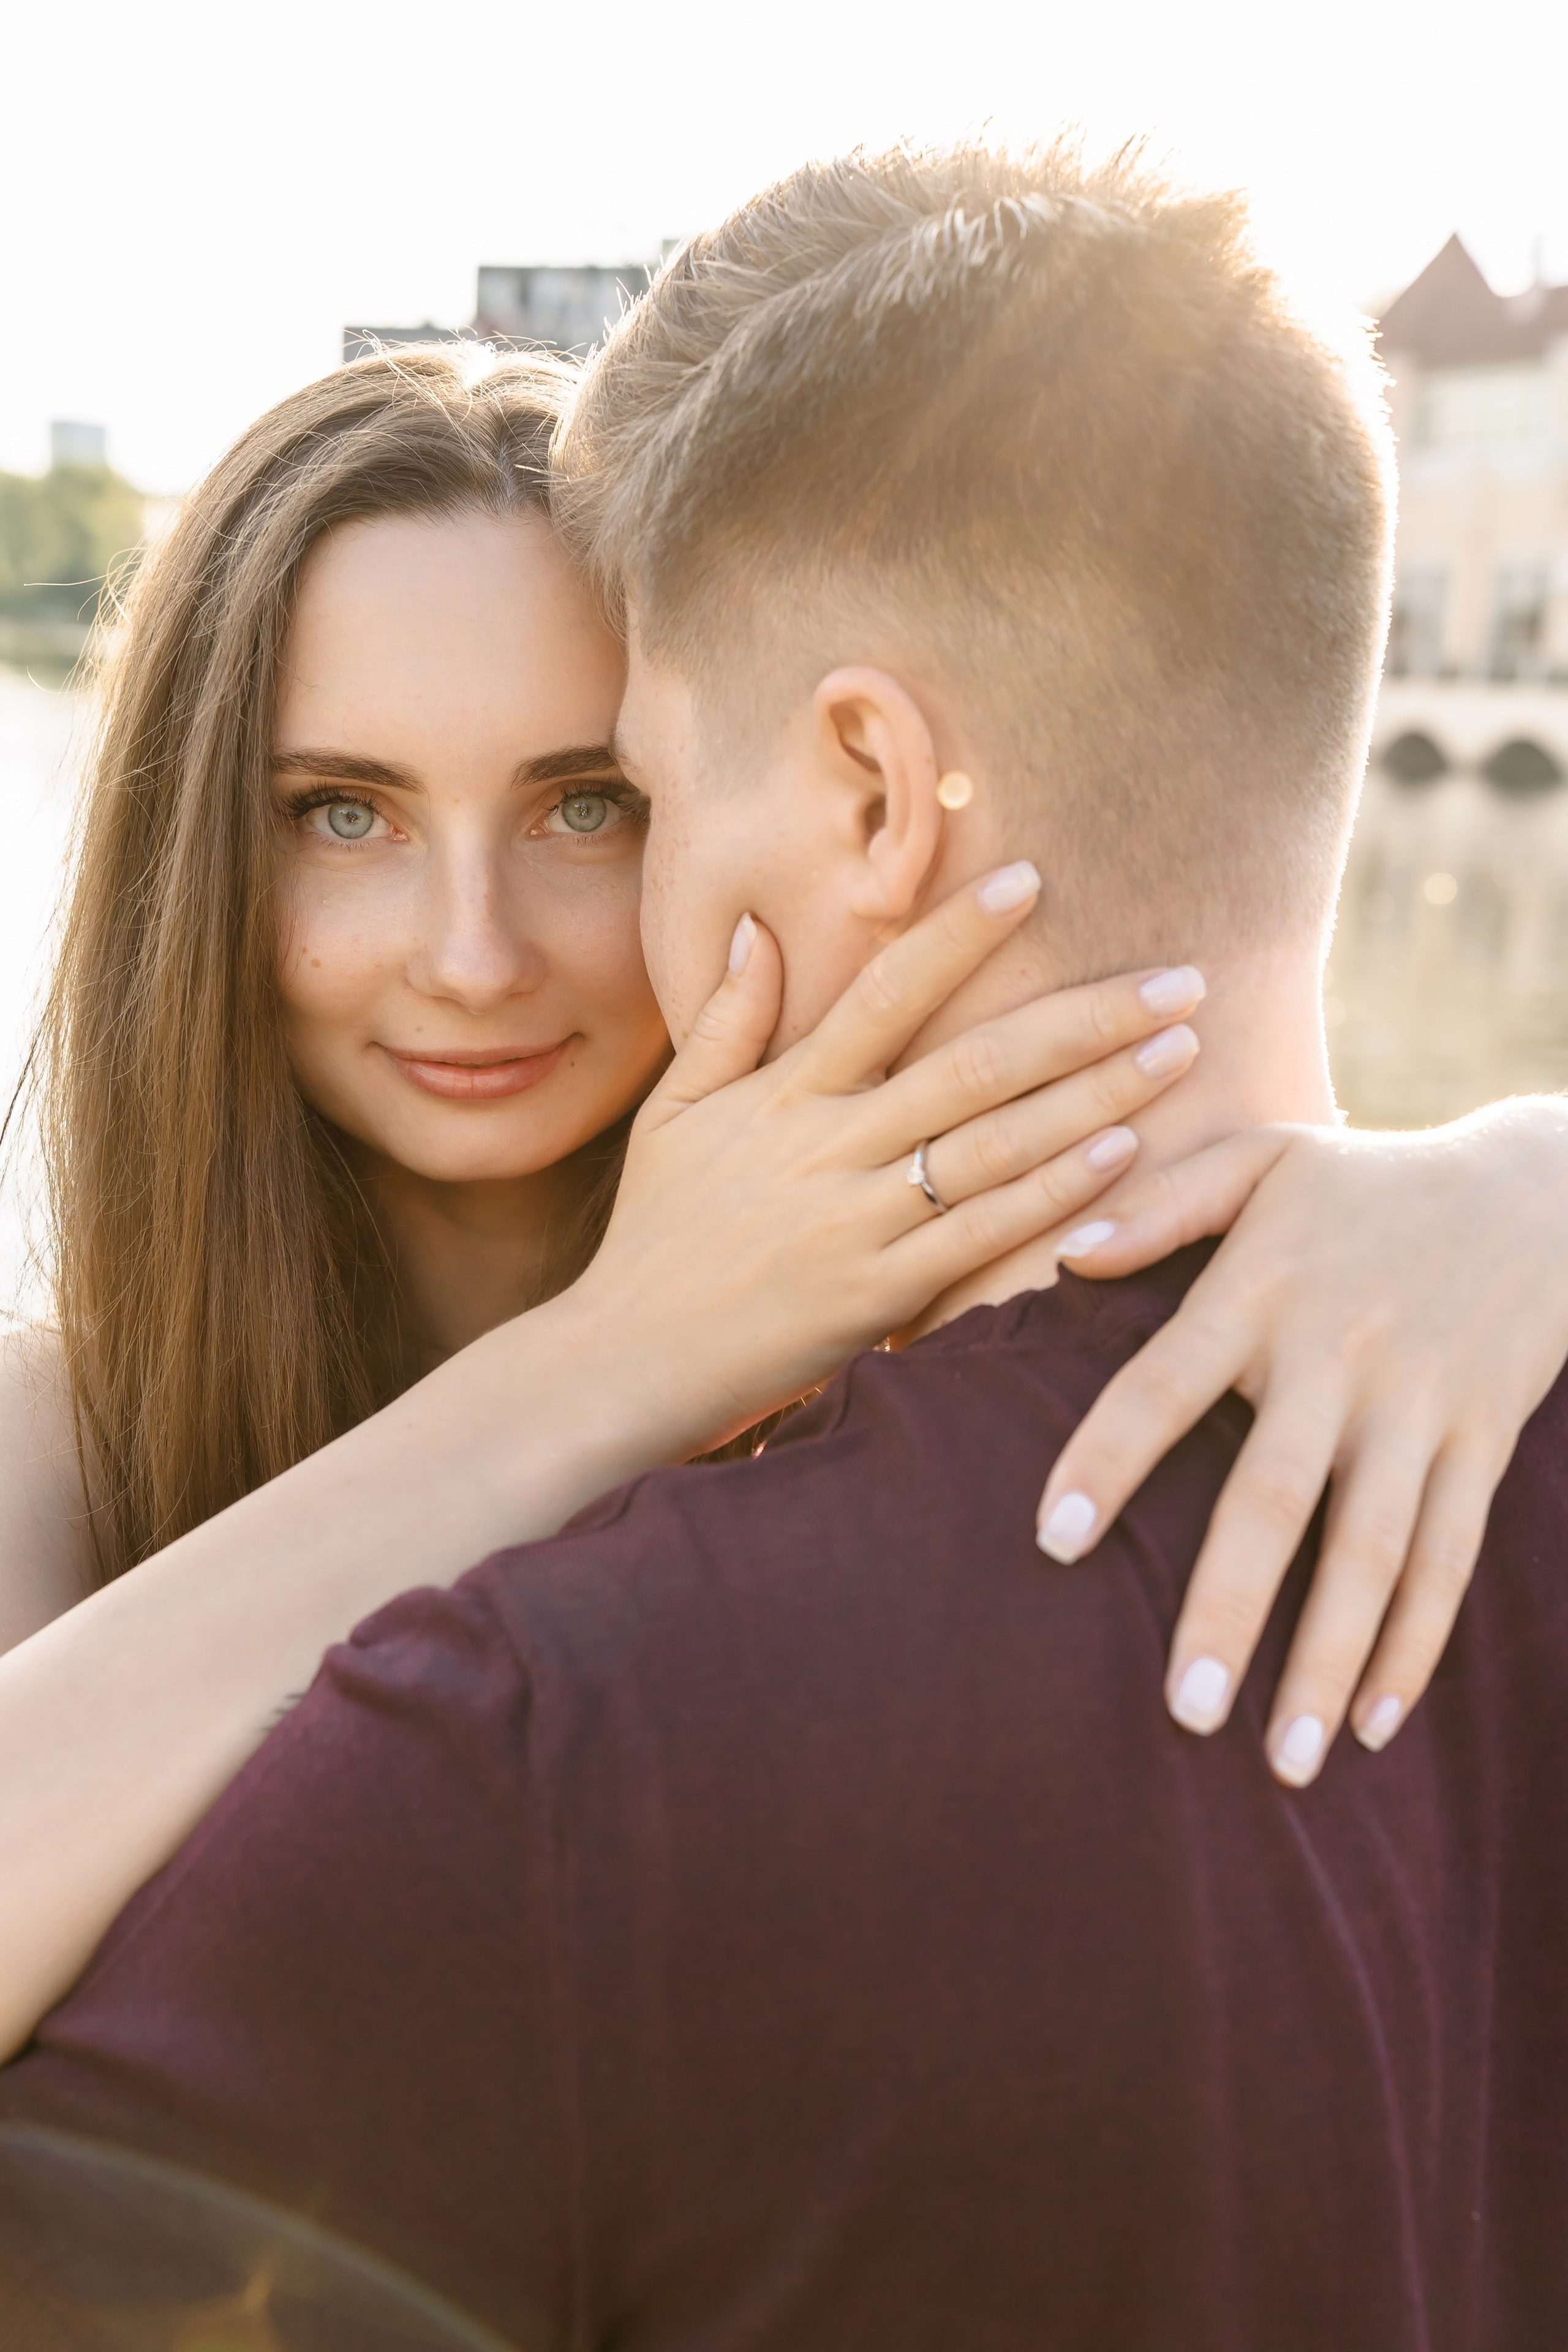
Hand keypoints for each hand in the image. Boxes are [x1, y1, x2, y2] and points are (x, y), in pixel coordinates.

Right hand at [578, 863, 1203, 1456]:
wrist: (623, 1364)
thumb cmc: (655, 1239)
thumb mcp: (671, 1118)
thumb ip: (725, 1024)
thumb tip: (760, 928)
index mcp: (781, 1096)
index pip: (883, 994)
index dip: (958, 933)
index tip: (1031, 878)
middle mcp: (825, 1148)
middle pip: (974, 1065)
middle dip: (1085, 1017)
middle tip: (1180, 980)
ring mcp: (855, 1224)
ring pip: (995, 1144)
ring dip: (1096, 1095)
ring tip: (1178, 1053)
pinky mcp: (877, 1298)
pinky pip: (980, 1237)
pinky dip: (1052, 1196)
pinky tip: (1121, 1155)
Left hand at [1034, 1099, 1567, 1783]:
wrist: (1539, 1191)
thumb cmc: (1368, 1183)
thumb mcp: (1265, 1159)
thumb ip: (1161, 1206)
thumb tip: (1063, 1257)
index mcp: (1262, 1291)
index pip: (1164, 1384)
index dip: (1108, 1457)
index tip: (1051, 1541)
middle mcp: (1339, 1359)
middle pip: (1278, 1499)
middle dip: (1231, 1610)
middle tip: (1182, 1715)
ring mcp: (1418, 1410)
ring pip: (1375, 1554)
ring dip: (1330, 1659)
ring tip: (1287, 1763)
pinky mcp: (1480, 1444)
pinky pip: (1448, 1558)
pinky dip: (1414, 1644)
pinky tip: (1373, 1724)